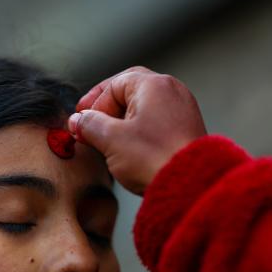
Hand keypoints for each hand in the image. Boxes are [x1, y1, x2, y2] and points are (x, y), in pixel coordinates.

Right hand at [68, 66, 206, 194]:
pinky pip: (157, 121)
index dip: (93, 104)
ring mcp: (182, 110)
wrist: (192, 186)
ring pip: (144, 107)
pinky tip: (129, 148)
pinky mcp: (186, 129)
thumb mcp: (111, 139)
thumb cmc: (155, 159)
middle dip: (107, 108)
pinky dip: (139, 130)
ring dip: (122, 120)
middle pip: (130, 91)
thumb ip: (90, 125)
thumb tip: (78, 121)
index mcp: (154, 85)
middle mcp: (172, 91)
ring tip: (107, 140)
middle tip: (91, 123)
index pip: (113, 84)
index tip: (81, 123)